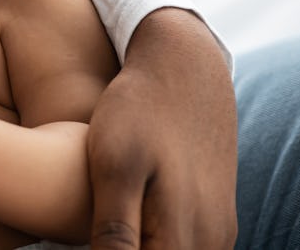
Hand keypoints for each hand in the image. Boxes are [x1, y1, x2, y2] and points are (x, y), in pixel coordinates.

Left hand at [87, 8, 237, 248]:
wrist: (185, 67)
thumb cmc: (141, 110)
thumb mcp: (114, 163)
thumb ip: (115, 228)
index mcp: (180, 239)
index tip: (81, 235)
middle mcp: (209, 244)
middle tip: (92, 213)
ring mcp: (217, 230)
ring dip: (138, 245)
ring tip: (102, 214)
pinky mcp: (217, 215)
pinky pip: (184, 244)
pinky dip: (155, 238)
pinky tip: (128, 213)